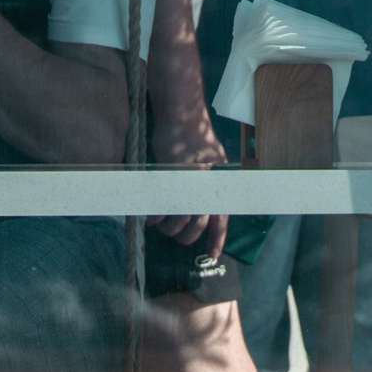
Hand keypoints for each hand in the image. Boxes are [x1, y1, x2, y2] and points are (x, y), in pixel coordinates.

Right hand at [151, 96, 228, 256]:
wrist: (182, 116)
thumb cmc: (191, 138)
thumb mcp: (208, 161)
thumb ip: (207, 184)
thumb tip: (201, 207)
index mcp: (219, 185)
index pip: (220, 218)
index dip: (217, 239)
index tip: (213, 255)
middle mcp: (208, 186)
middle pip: (198, 225)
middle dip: (185, 236)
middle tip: (174, 235)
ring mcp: (190, 183)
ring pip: (179, 219)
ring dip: (167, 227)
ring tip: (159, 225)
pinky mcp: (173, 178)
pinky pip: (163, 207)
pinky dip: (155, 216)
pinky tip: (150, 218)